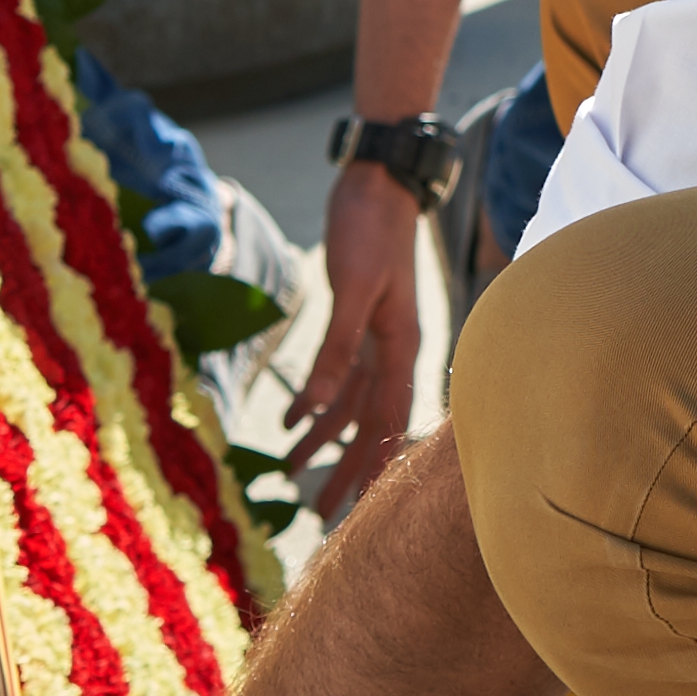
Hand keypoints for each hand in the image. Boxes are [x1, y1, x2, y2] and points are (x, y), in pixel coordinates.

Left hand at [284, 159, 427, 517]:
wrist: (378, 180)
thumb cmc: (372, 227)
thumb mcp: (353, 288)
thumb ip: (337, 348)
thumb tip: (317, 406)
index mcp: (402, 346)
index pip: (388, 420)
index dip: (374, 464)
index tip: (360, 509)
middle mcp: (394, 350)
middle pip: (370, 423)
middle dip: (347, 468)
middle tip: (322, 514)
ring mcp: (378, 339)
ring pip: (351, 405)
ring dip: (325, 440)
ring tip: (294, 476)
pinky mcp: (360, 324)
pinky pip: (340, 377)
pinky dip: (317, 401)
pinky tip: (294, 422)